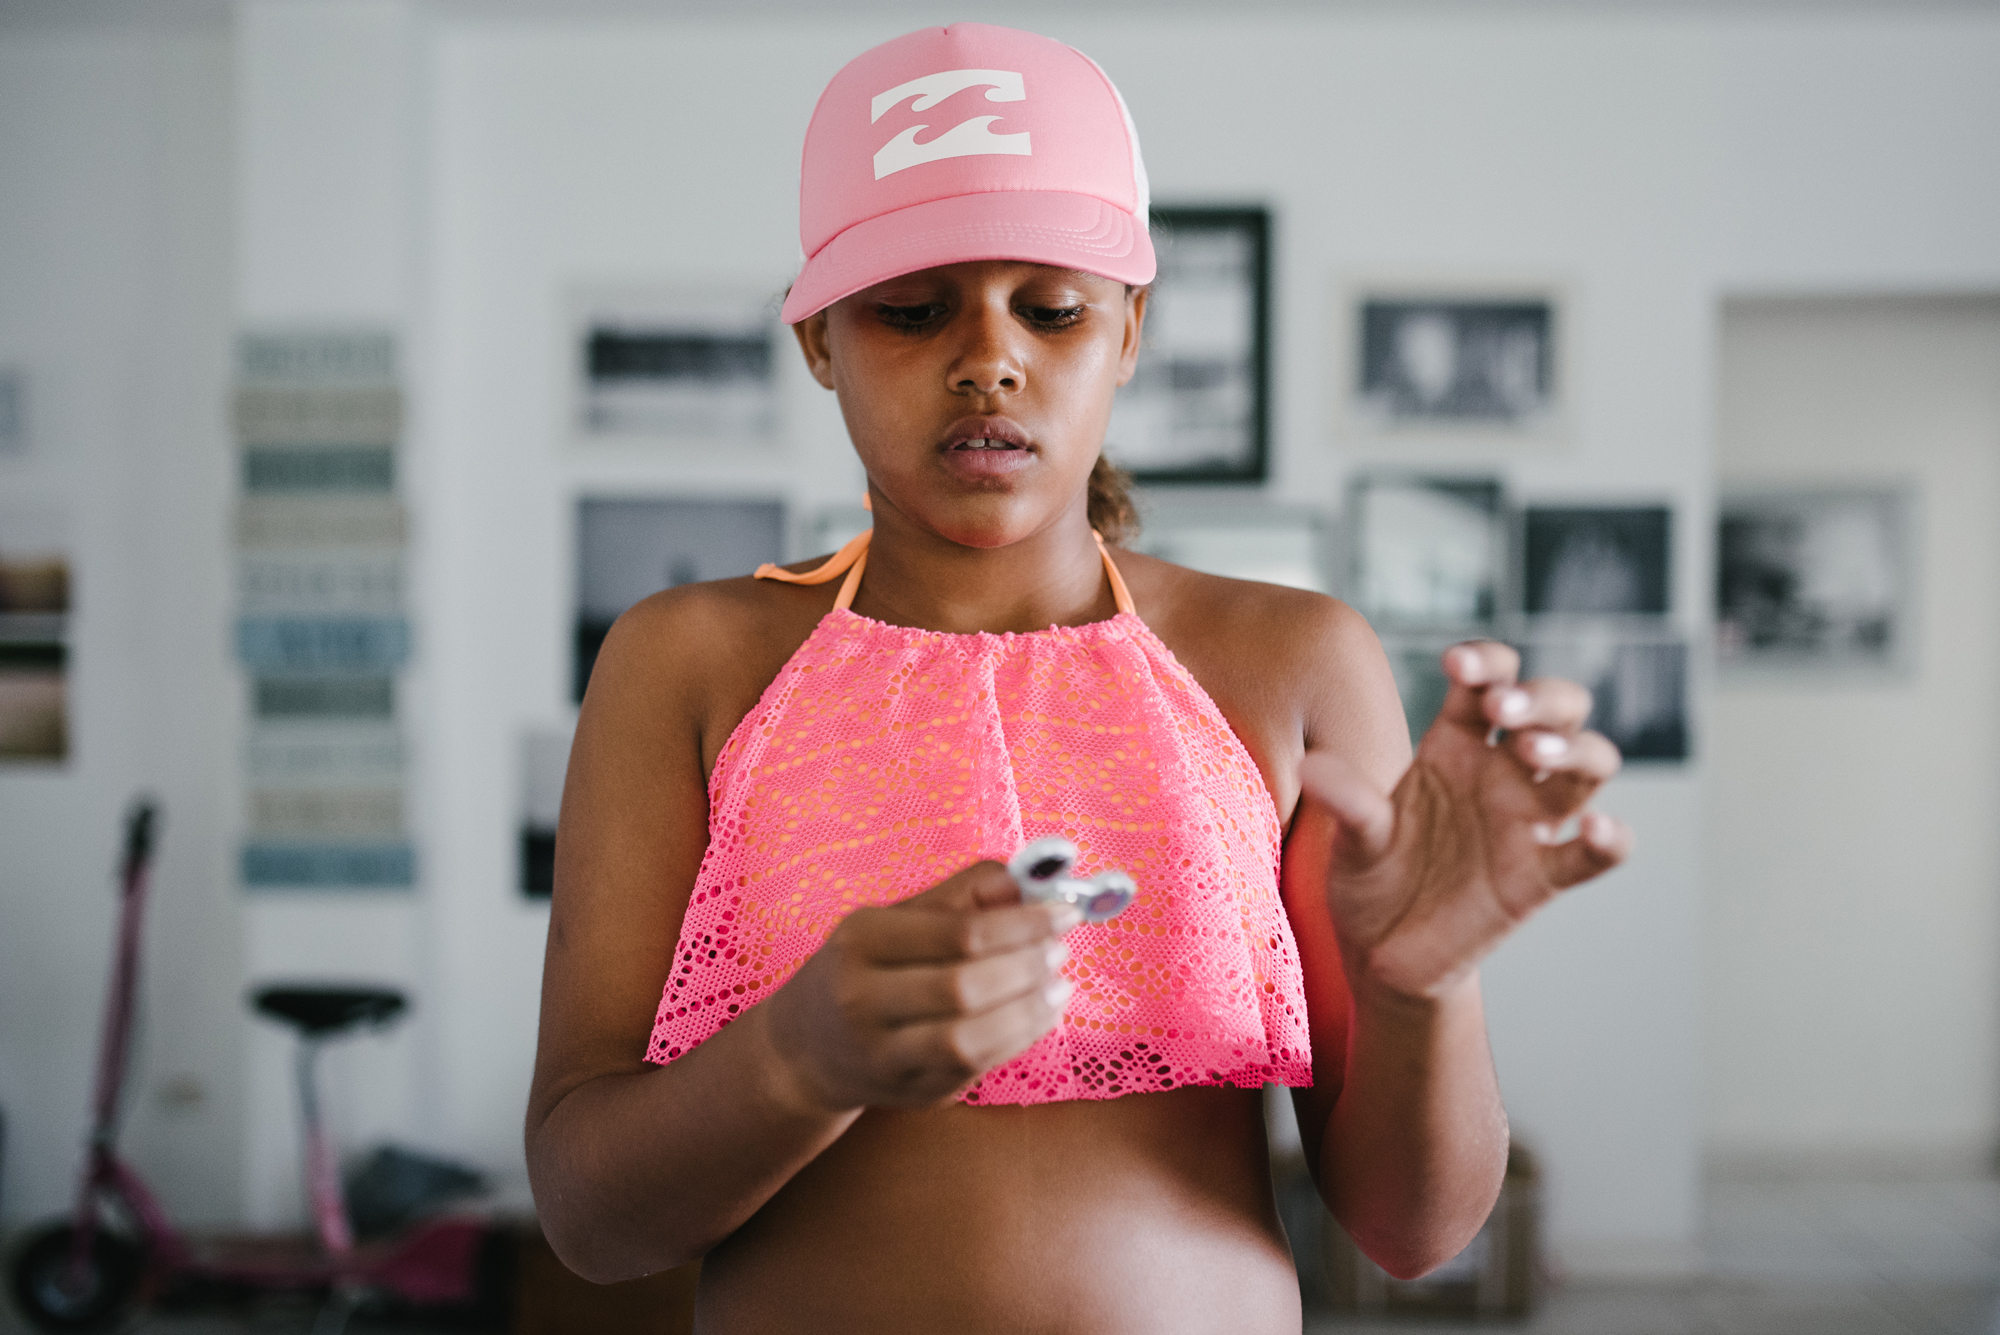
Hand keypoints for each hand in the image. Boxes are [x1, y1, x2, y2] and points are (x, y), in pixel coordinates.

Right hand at [763, 861, 1081, 1110]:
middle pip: (963, 987)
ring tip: (1057, 986)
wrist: (806, 1051)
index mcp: (861, 939)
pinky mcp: (908, 1093)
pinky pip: (973, 1067)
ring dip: (1028, 1010)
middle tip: (1060, 949)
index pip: (957, 932)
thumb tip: (1028, 882)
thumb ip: (962, 895)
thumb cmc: (865, 968)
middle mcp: (862, 998)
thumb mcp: (896, 918)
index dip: (1022, 923)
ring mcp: (882, 1053)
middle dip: (1027, 966)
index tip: (1064, 912)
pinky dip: (1017, 1038)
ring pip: (967, 1038)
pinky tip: (1038, 1015)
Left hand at [1303, 641, 1632, 1002]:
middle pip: (1555, 710)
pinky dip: (1610, 839)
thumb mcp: (1352, 837)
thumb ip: (1347, 799)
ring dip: (1573, 749)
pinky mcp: (1540, 878)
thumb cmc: (1371, 878)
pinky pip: (1593, 855)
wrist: (1383, 954)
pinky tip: (1597, 827)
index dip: (1486, 662)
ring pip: (1587, 766)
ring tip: (1532, 754)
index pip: (1489, 680)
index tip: (1457, 665)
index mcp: (1454, 746)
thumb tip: (1311, 764)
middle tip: (1501, 710)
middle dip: (1539, 697)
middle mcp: (1500, 774)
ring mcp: (1527, 824)